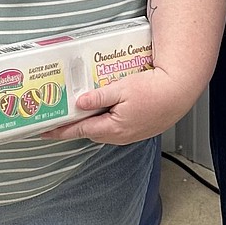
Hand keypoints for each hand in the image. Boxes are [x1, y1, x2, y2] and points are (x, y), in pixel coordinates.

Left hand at [43, 65, 196, 145]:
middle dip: (75, 126)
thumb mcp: (121, 88)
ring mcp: (132, 134)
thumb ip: (98, 97)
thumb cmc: (155, 90)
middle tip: (60, 117)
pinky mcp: (140, 129)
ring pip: (104, 130)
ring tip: (81, 111)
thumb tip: (80, 103)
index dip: (61, 131)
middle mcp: (121, 136)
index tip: (45, 132)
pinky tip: (106, 109)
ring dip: (92, 122)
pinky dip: (106, 120)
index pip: (80, 131)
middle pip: (91, 132)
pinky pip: (117, 127)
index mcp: (113, 128)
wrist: (180, 92)